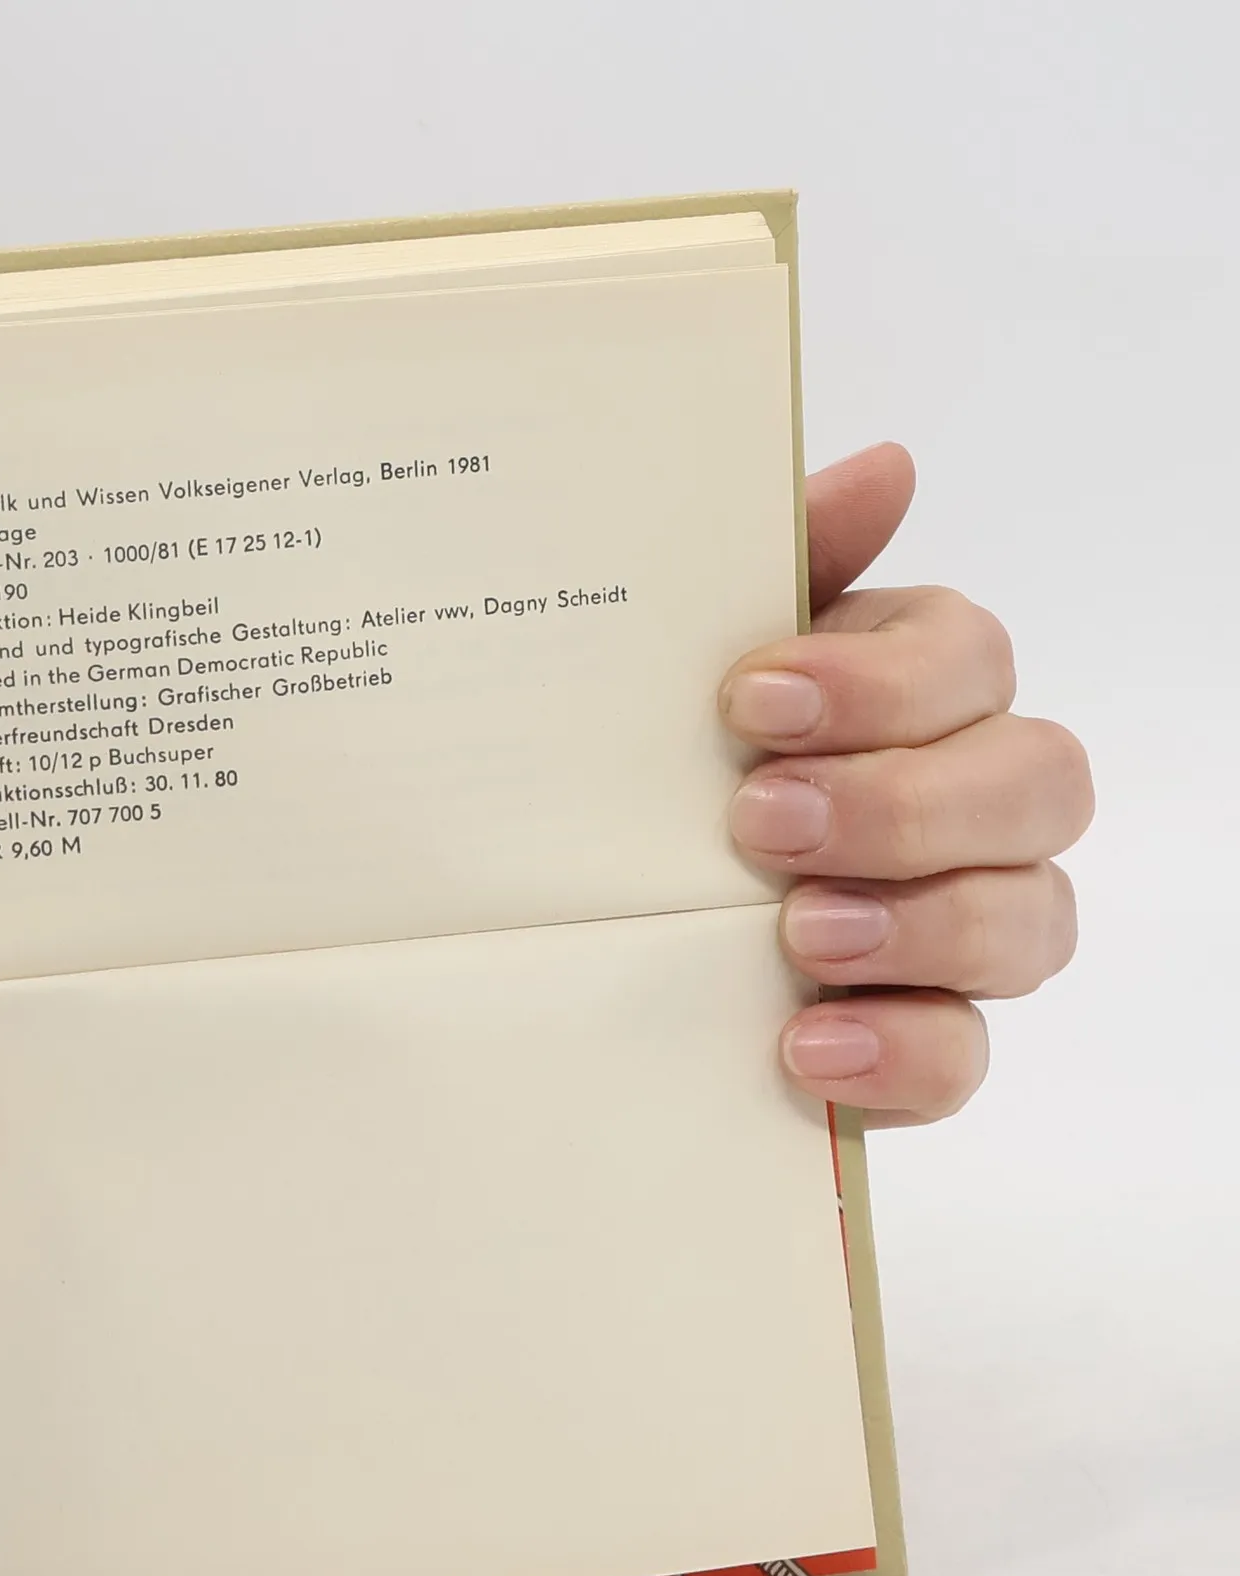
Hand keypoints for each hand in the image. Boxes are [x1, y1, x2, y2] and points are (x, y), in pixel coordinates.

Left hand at [721, 445, 1093, 1123]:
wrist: (592, 930)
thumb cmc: (668, 772)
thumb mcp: (688, 667)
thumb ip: (786, 568)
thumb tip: (887, 467)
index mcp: (914, 695)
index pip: (971, 661)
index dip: (880, 682)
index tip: (749, 700)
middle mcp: (969, 805)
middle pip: (1037, 783)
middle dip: (905, 803)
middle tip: (761, 823)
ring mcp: (962, 928)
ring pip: (1034, 919)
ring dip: (920, 925)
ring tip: (794, 935)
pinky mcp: (925, 1039)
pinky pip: (969, 1054)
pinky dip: (902, 1050)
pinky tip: (807, 1046)